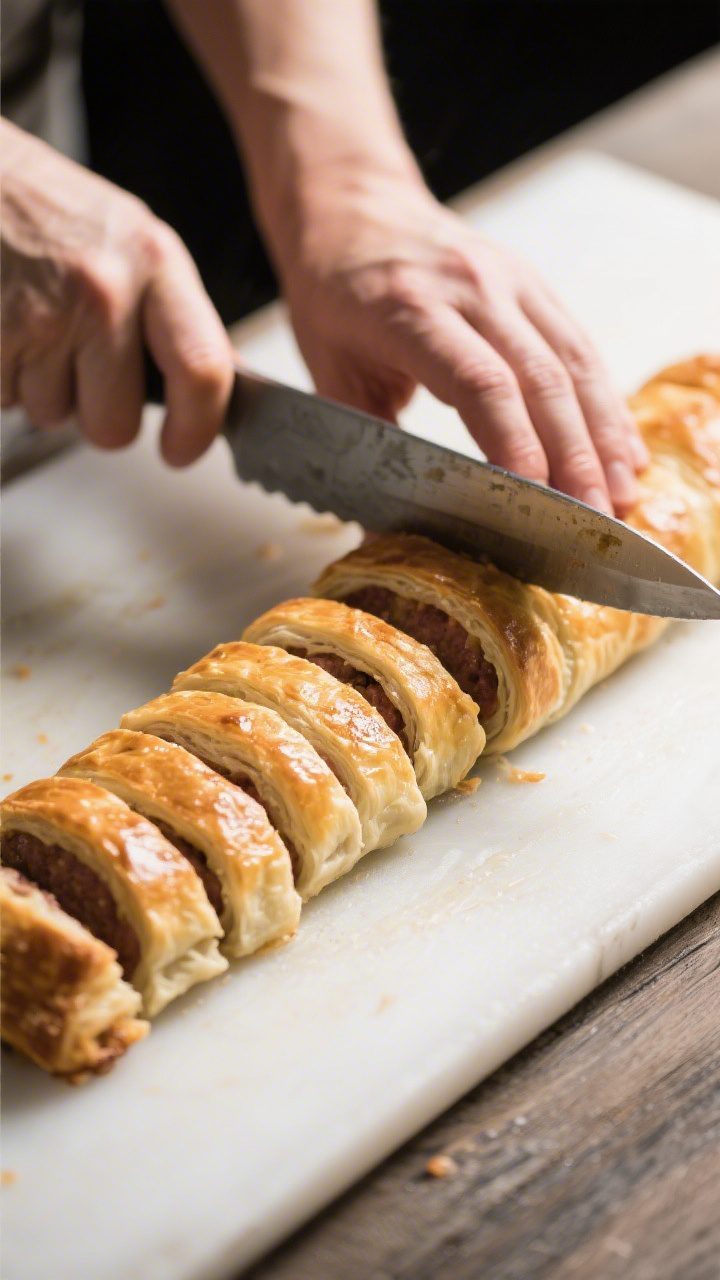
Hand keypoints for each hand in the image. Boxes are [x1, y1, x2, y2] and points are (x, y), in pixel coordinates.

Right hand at [1, 121, 232, 464]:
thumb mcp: (132, 242)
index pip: (202, 370)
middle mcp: (103, 290)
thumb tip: (218, 384)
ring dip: (40, 389)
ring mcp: (40, 315)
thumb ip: (175, 316)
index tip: (180, 449)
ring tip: (33, 327)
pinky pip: (4, 400)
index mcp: (155, 263)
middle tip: (80, 366)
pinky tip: (5, 328)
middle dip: (95, 414)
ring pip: (52, 417)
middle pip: (115, 426)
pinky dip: (3, 377)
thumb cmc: (49, 210)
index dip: (195, 429)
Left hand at [280, 169, 648, 514]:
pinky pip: (580, 347)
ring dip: (603, 435)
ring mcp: (510, 281)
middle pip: (541, 378)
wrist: (353, 210)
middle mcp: (471, 288)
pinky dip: (605, 404)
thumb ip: (364, 451)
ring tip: (620, 495)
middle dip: (573, 456)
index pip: (480, 382)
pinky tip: (621, 450)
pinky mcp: (534, 285)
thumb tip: (386, 541)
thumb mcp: (330, 374)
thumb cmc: (334, 297)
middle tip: (591, 519)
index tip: (536, 499)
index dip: (515, 444)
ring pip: (574, 362)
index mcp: (410, 311)